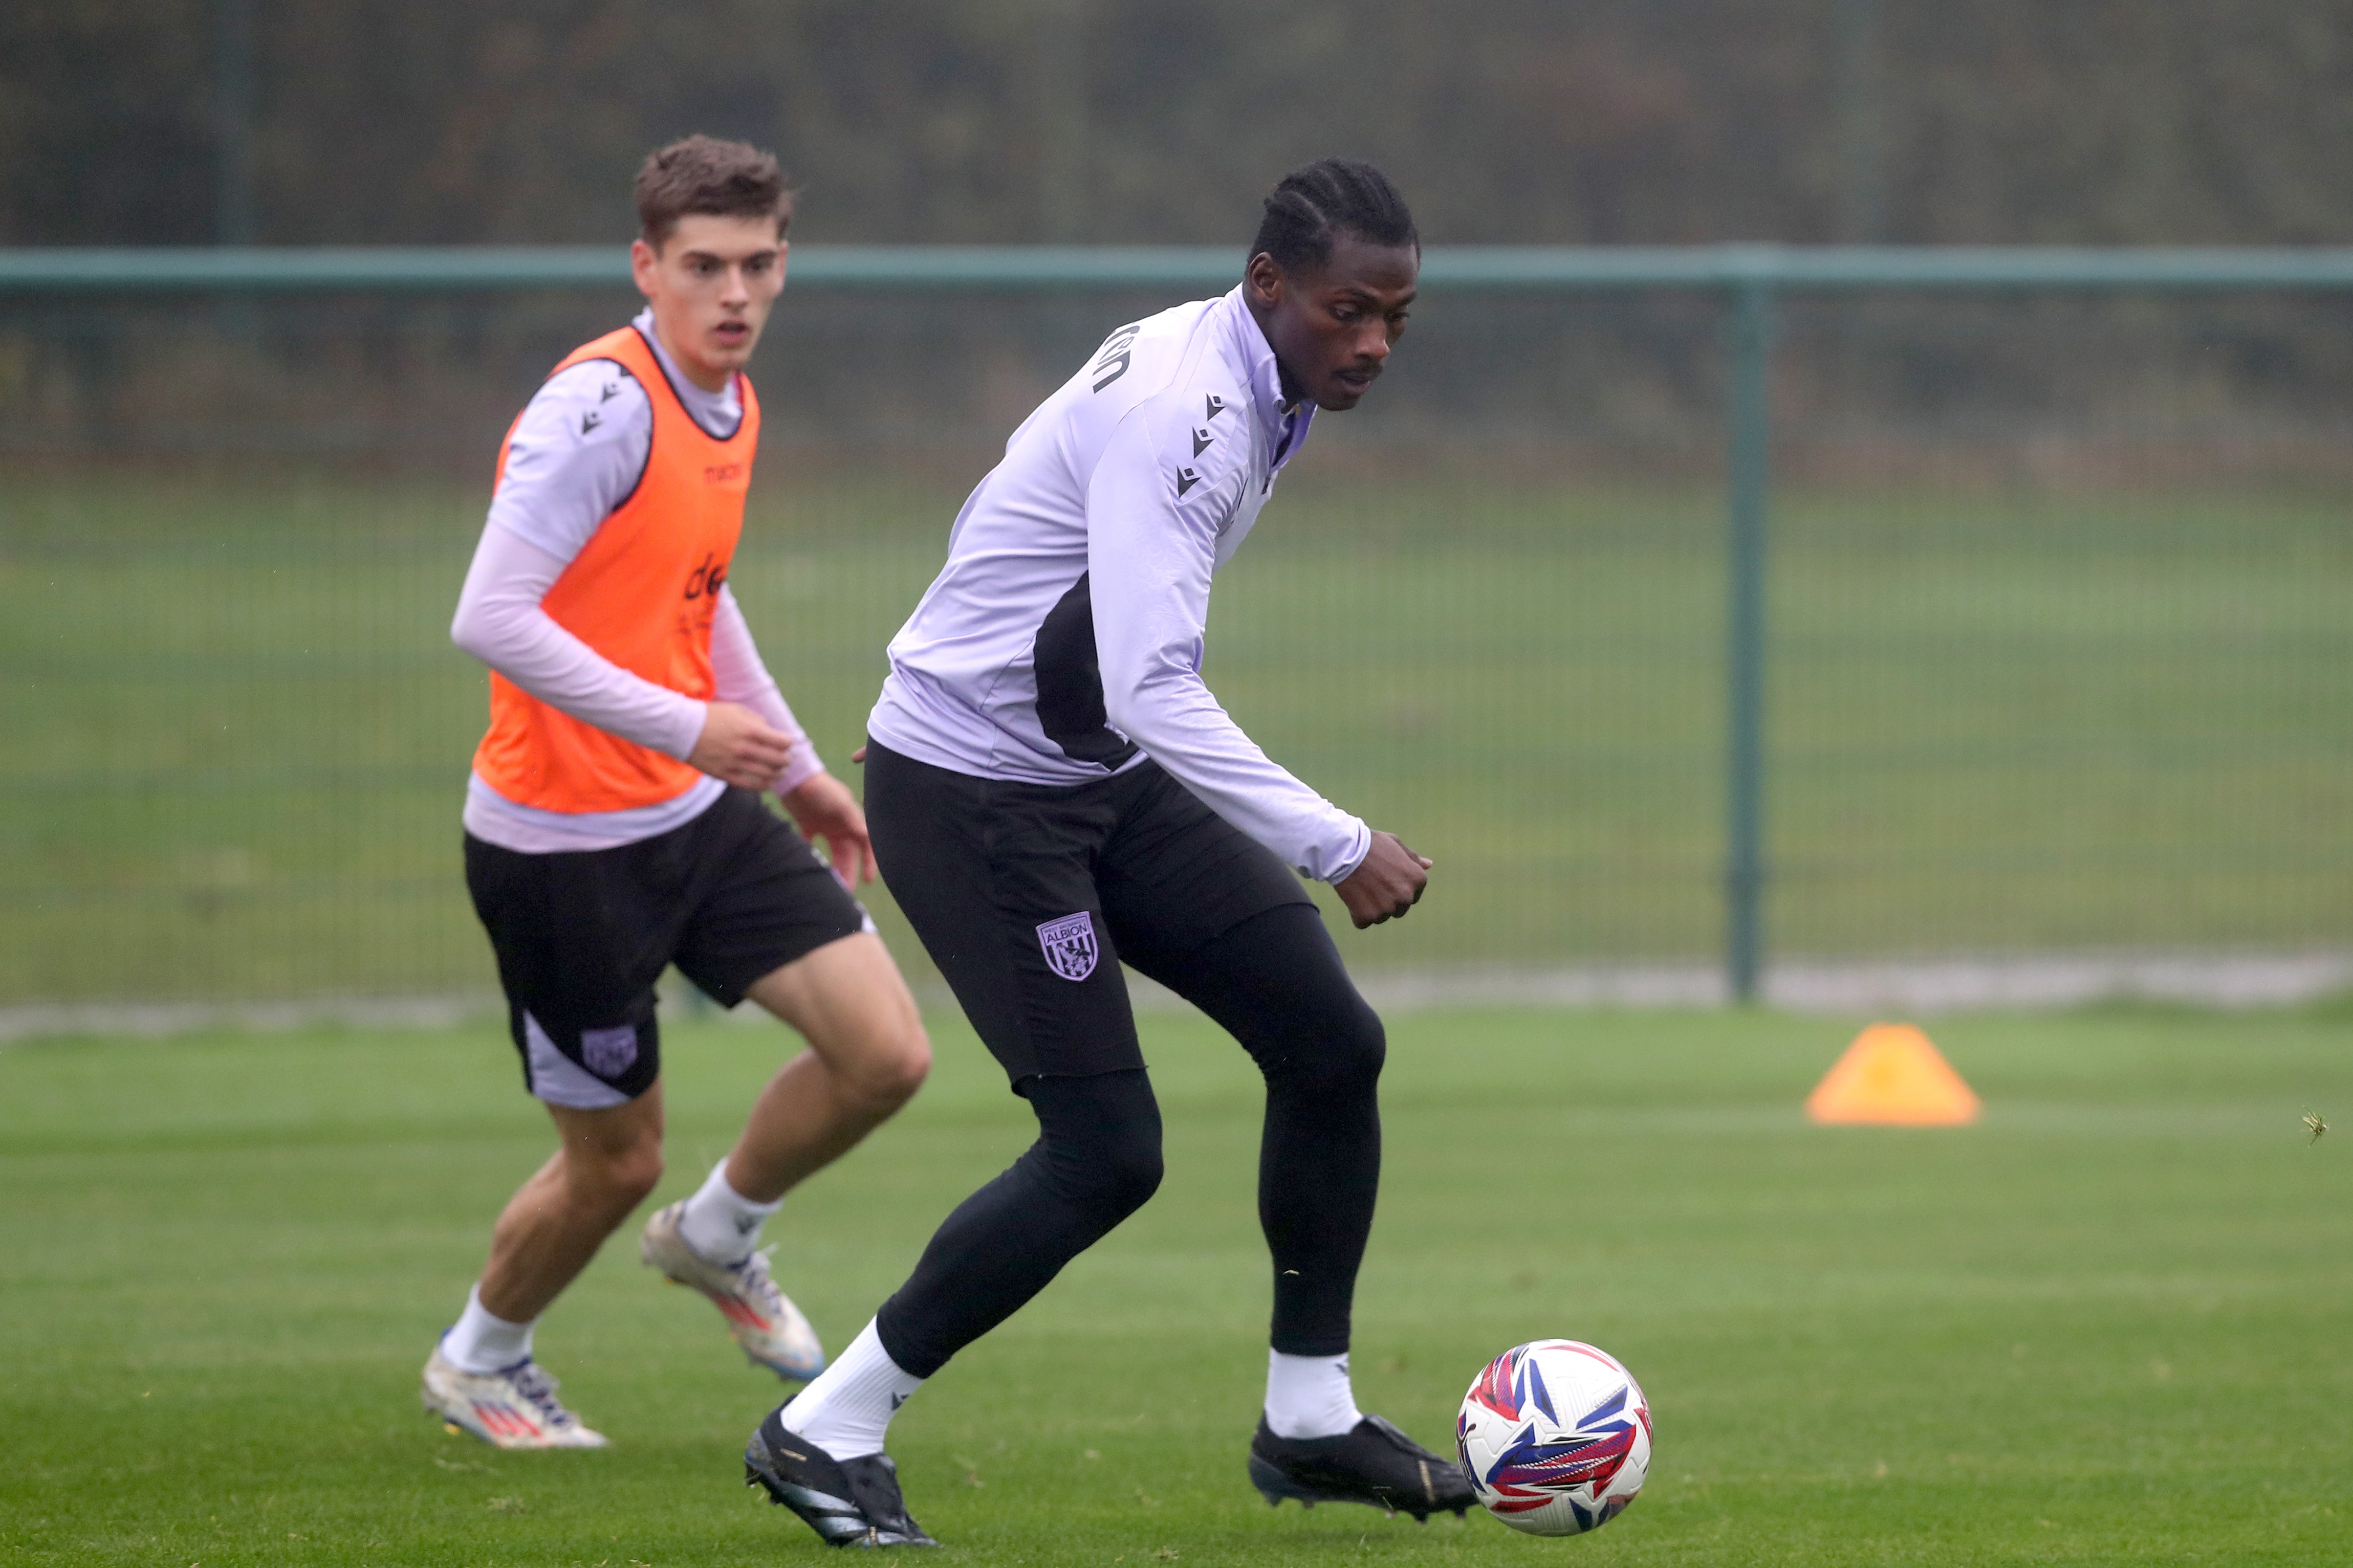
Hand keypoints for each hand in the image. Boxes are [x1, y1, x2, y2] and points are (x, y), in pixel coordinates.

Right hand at [688, 701, 796, 789]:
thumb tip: (770, 730)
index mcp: (750, 730)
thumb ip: (756, 720)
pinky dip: (762, 786)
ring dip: (778, 774)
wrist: (681, 728)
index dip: (788, 743)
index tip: (786, 744)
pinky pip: (749, 785)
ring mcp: (734, 763)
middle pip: (778, 760)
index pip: (782, 742)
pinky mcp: (723, 774)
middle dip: (786, 760)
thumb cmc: (710, 716)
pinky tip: (767, 784)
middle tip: (786, 760)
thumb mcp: (736, 710)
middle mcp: (744, 748)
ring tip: (780, 772)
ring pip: (766, 774)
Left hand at [783, 771, 876, 887]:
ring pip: (833, 853)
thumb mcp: (840, 803)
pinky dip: (812, 855)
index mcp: (852, 821)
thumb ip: (854, 820)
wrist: (793, 775)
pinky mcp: (808, 825)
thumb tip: (869, 837)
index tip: (868, 880)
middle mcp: (841, 825)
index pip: (866, 845)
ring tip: (831, 885)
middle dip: (849, 872)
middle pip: (849, 854)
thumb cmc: (820, 788)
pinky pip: (811, 844)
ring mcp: (825, 826)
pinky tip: (808, 868)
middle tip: (845, 891)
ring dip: (834, 868)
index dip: (870, 862)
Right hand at [1334, 831, 1431, 928]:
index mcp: (1418, 879)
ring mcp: (1387, 908)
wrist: (1344, 849)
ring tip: (1362, 887)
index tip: (1385, 877)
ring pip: (1382, 916)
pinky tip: (1352, 895)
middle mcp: (1406, 896)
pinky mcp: (1368, 916)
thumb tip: (1429, 865)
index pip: (1414, 895)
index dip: (1398, 886)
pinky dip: (1357, 913)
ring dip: (1372, 907)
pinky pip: (1364, 922)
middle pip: (1399, 909)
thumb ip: (1413, 859)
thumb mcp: (1396, 845)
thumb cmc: (1371, 844)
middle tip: (1372, 882)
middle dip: (1387, 899)